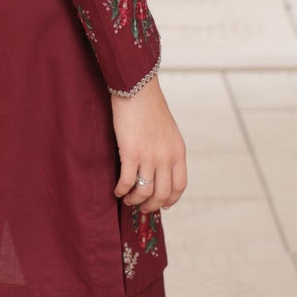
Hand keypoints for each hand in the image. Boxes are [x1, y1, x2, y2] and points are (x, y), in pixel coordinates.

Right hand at [111, 76, 186, 209]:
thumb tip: (159, 170)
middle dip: (151, 205)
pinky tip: (117, 190)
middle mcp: (167, 157)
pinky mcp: (131, 153)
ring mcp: (150, 157)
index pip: (179, 186)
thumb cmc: (149, 107)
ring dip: (135, 200)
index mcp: (178, 152)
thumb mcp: (168, 131)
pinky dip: (121, 190)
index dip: (170, 200)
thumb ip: (167, 151)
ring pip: (145, 192)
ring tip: (127, 198)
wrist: (137, 89)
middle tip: (141, 207)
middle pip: (162, 194)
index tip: (162, 204)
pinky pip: (127, 181)